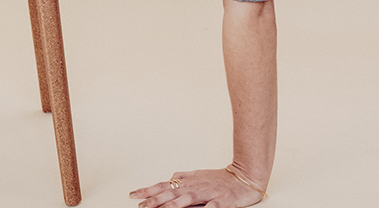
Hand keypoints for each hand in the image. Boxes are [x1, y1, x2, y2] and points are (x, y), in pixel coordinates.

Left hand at [129, 167, 266, 207]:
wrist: (244, 177)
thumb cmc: (220, 178)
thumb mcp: (198, 175)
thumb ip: (183, 177)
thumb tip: (170, 178)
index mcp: (187, 182)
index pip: (163, 186)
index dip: (148, 191)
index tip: (134, 195)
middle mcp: (194, 187)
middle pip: (170, 194)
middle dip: (154, 200)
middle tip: (141, 206)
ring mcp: (207, 194)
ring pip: (186, 200)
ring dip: (172, 206)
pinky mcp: (221, 201)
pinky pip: (210, 207)